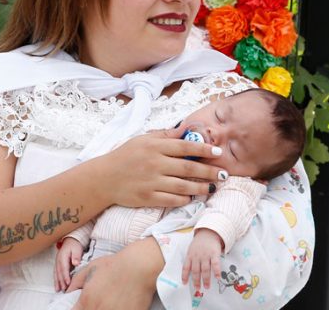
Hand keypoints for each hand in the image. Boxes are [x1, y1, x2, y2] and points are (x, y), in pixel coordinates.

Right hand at [54, 237, 84, 291]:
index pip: (64, 268)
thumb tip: (75, 263)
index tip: (68, 283)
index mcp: (63, 256)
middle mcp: (58, 260)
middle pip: (59, 272)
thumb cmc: (74, 245)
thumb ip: (76, 256)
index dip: (66, 276)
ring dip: (57, 282)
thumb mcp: (77, 249)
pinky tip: (57, 285)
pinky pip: (56, 273)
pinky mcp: (58, 264)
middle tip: (64, 289)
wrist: (71, 240)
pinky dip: (56, 280)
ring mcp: (57, 262)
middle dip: (61, 281)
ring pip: (56, 274)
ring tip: (58, 290)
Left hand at [68, 238, 160, 309]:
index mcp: (86, 301)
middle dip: (91, 309)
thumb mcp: (90, 269)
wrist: (140, 266)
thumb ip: (76, 282)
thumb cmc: (115, 265)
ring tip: (110, 302)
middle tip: (99, 301)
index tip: (81, 306)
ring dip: (104, 309)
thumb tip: (67, 291)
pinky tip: (119, 305)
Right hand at [98, 127, 227, 208]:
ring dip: (202, 187)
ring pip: (184, 186)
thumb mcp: (143, 139)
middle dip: (209, 171)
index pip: (185, 147)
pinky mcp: (148, 198)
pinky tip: (193, 197)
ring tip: (213, 187)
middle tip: (224, 174)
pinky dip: (185, 199)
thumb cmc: (125, 156)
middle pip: (189, 168)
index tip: (218, 152)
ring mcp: (152, 182)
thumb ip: (165, 135)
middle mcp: (155, 164)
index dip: (204, 149)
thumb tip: (185, 130)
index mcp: (155, 146)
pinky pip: (172, 200)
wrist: (104, 178)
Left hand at [182, 229, 222, 290]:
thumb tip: (189, 271)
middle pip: (196, 271)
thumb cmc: (199, 243)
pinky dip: (216, 271)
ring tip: (207, 286)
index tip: (184, 283)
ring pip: (205, 269)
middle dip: (196, 281)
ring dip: (206, 279)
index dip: (185, 276)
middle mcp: (197, 256)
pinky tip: (217, 277)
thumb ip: (191, 259)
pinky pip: (215, 264)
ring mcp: (205, 255)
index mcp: (190, 255)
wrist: (208, 232)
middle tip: (198, 288)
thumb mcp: (191, 249)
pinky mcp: (214, 254)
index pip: (186, 267)